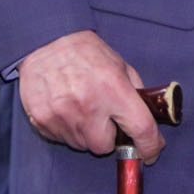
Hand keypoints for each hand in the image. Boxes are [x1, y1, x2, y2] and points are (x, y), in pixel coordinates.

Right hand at [17, 30, 162, 161]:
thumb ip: (134, 92)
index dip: (150, 145)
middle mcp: (88, 105)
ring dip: (86, 132)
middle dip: (107, 136)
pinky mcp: (42, 120)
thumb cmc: (87, 52)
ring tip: (81, 107)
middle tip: (103, 117)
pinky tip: (66, 108)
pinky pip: (61, 139)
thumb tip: (147, 119)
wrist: (47, 41)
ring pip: (81, 145)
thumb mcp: (120, 65)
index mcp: (114, 88)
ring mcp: (63, 115)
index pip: (140, 128)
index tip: (151, 151)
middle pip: (104, 146)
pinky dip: (67, 129)